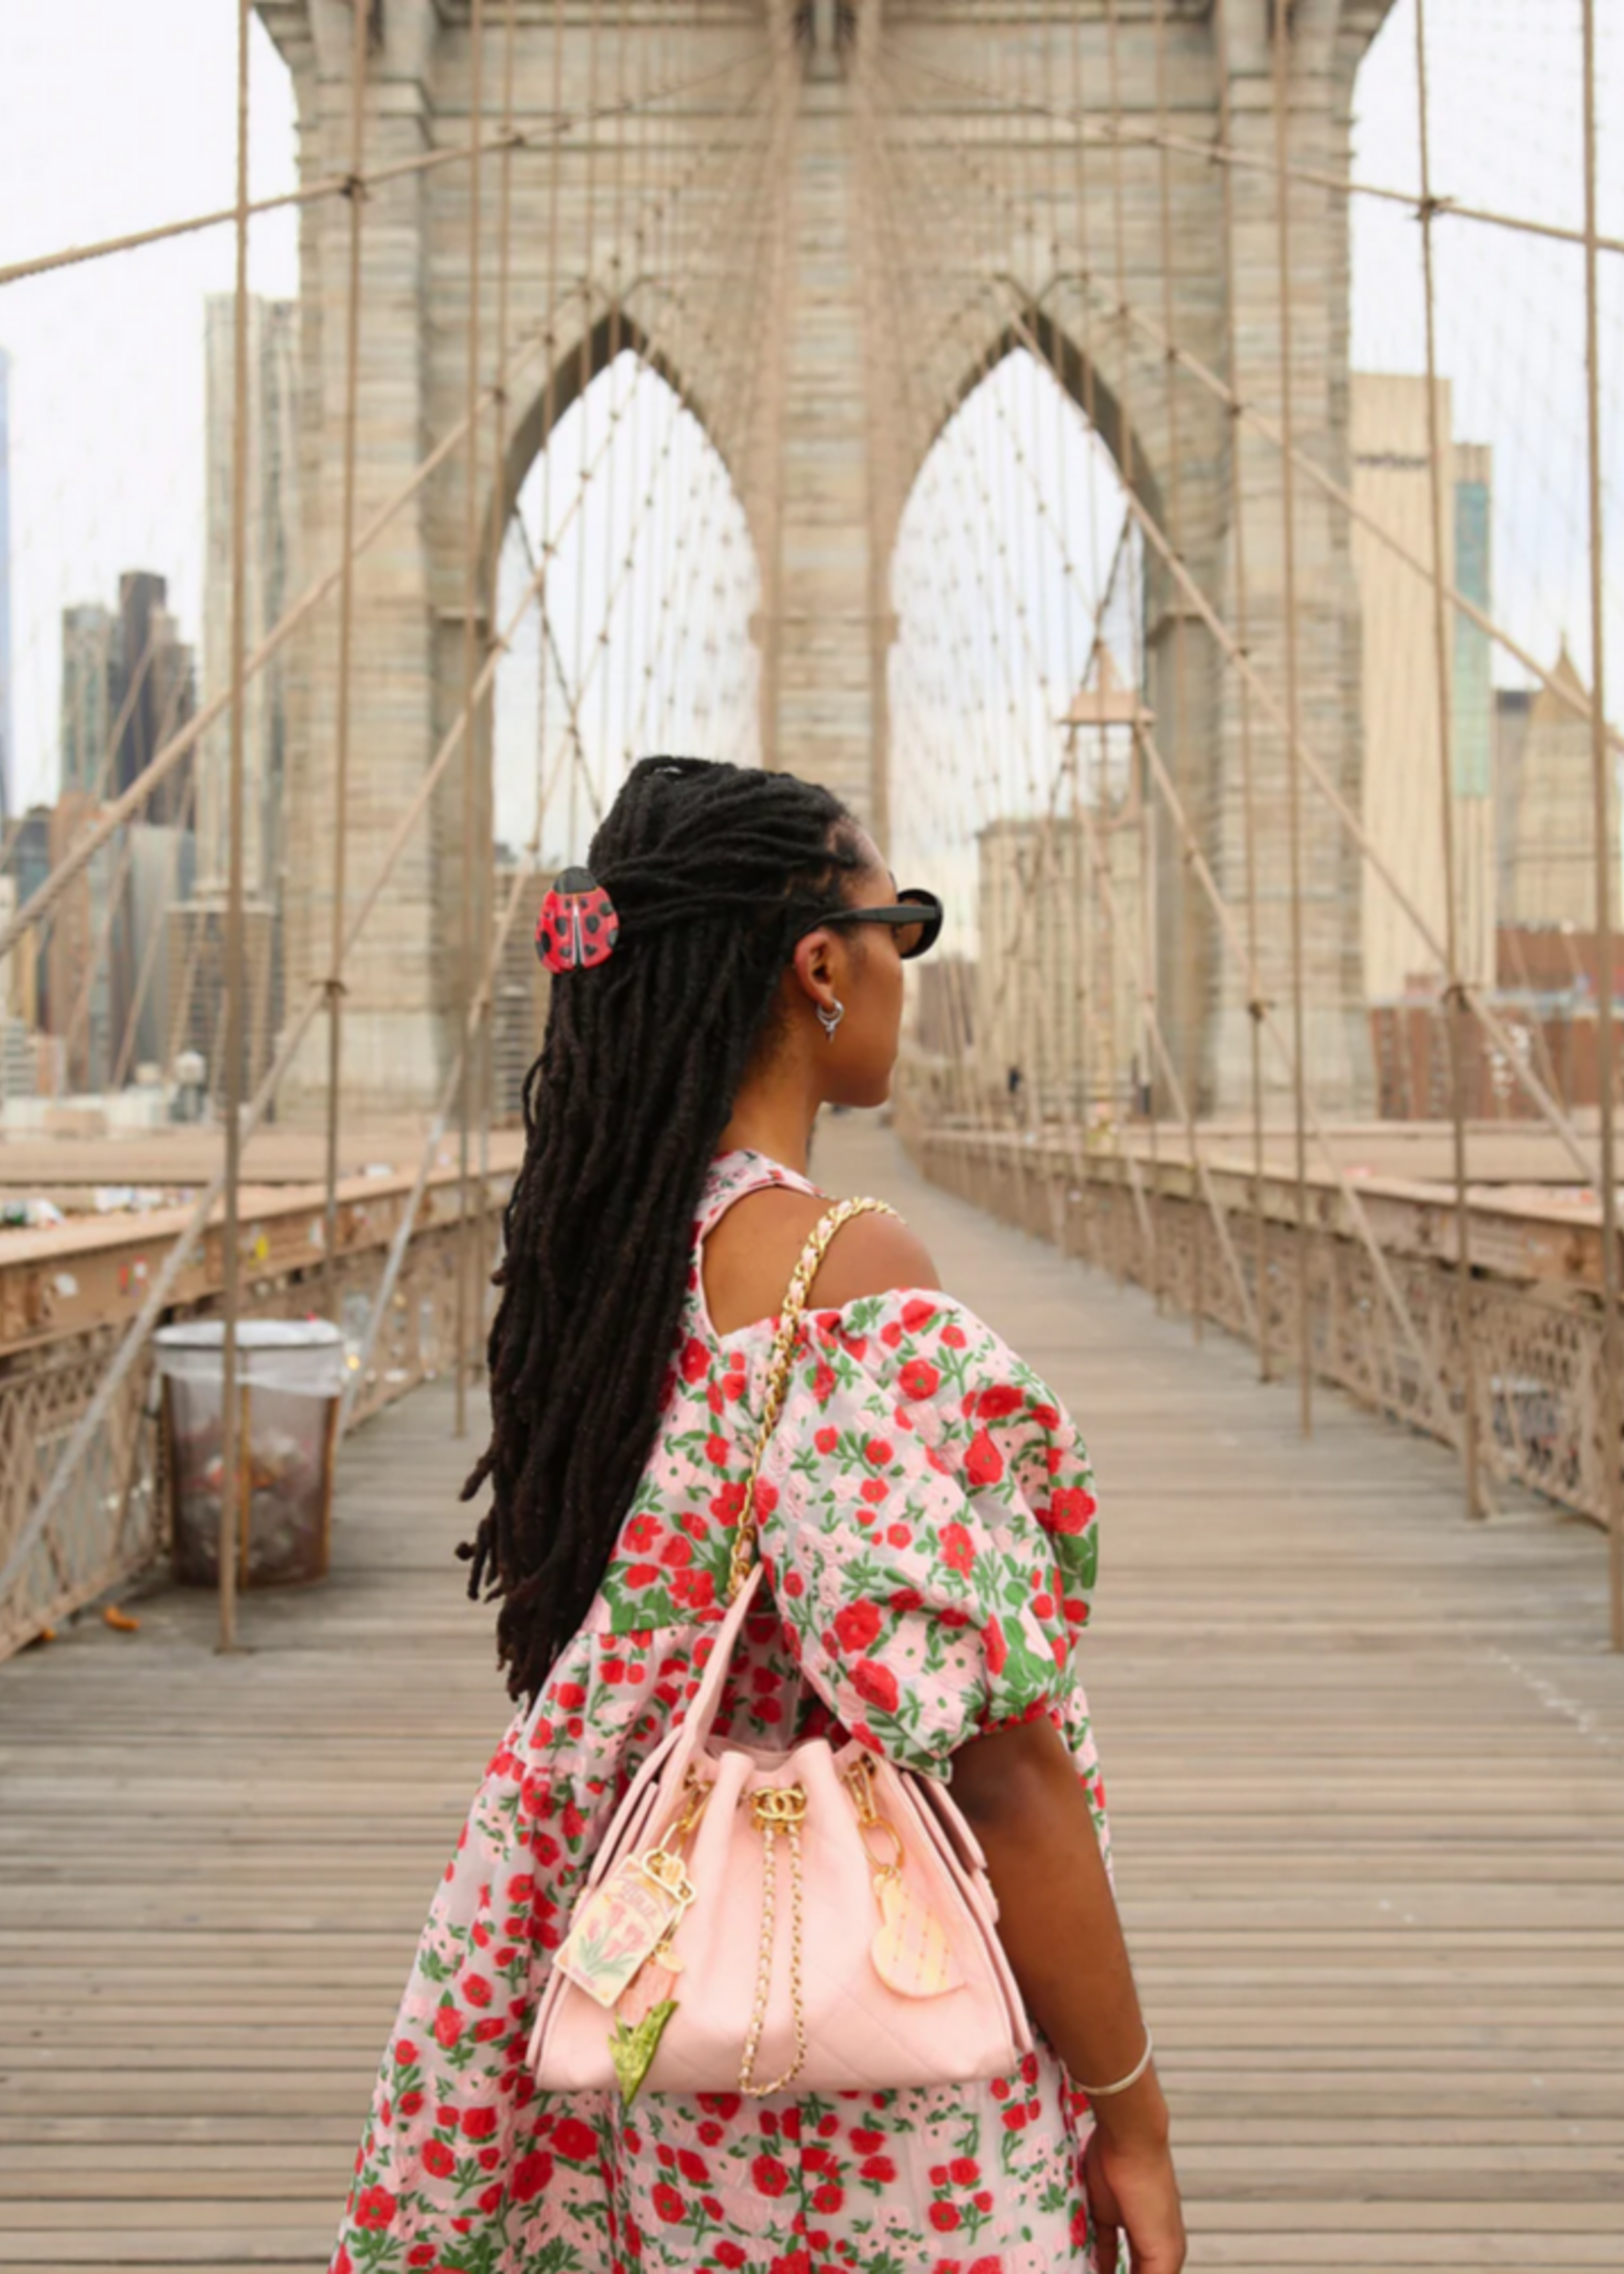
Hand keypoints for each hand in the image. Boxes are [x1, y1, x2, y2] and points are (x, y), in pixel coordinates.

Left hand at [1083, 2117, 1186, 2273]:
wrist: (1128, 2139)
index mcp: (1167, 2255)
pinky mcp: (1101, 2211)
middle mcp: (1147, 2244)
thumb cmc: (1150, 2192)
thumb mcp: (1160, 2249)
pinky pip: (1094, 2247)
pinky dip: (1087, 2262)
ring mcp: (1123, 2226)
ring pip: (1108, 2267)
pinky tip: (1074, 2270)